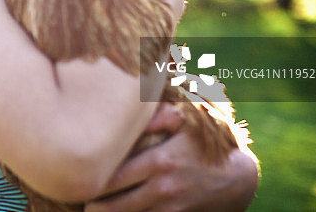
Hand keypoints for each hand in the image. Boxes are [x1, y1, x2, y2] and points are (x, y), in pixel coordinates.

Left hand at [85, 103, 258, 211]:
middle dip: (93, 205)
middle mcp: (162, 188)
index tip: (77, 177)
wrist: (238, 178)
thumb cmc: (204, 144)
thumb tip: (132, 113)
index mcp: (159, 161)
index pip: (114, 176)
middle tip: (77, 198)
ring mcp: (170, 208)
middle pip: (115, 205)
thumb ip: (156, 116)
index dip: (92, 180)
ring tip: (92, 209)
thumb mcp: (185, 122)